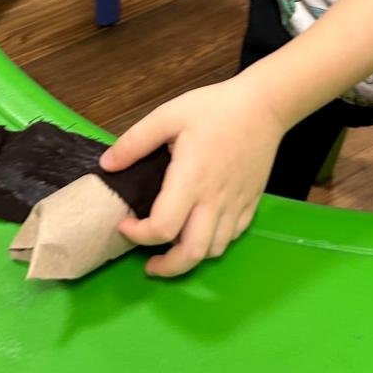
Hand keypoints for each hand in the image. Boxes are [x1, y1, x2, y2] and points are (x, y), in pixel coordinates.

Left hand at [101, 81, 284, 277]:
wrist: (264, 106)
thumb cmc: (215, 108)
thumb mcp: (168, 115)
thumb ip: (135, 142)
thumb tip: (107, 165)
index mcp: (191, 180)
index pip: (163, 228)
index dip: (138, 235)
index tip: (126, 223)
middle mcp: (214, 200)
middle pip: (191, 254)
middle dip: (166, 267)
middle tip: (149, 263)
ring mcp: (235, 205)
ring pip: (214, 250)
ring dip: (190, 257)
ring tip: (173, 247)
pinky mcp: (251, 203)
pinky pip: (232, 236)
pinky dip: (213, 243)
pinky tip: (201, 230)